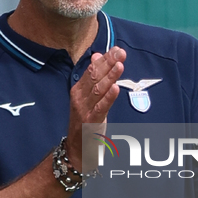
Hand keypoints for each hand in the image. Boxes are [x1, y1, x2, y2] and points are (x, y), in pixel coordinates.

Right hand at [66, 46, 125, 169]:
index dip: (105, 59)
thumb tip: (97, 55)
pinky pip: (101, 108)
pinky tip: (115, 88)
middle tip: (121, 53)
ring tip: (120, 65)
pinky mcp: (91, 122)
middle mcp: (79, 97)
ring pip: (98, 90)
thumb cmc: (84, 121)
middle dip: (108, 63)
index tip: (117, 49)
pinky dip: (108, 98)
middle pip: (94, 76)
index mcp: (79, 89)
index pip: (92, 70)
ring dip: (110, 76)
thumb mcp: (88, 97)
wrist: (76, 148)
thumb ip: (93, 77)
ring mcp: (84, 109)